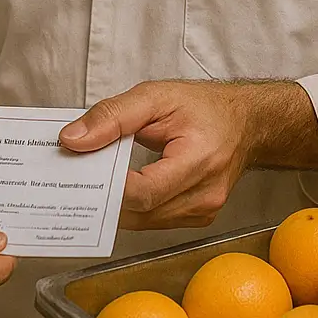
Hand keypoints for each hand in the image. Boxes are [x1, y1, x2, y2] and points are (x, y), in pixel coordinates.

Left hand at [60, 80, 317, 230]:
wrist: (245, 122)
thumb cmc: (203, 106)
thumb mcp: (154, 96)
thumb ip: (112, 116)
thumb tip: (72, 140)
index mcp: (200, 160)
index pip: (144, 191)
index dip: (109, 186)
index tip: (81, 166)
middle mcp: (205, 195)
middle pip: (141, 211)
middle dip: (104, 195)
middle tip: (76, 175)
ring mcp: (204, 211)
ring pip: (144, 221)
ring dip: (116, 203)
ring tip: (94, 179)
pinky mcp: (199, 218)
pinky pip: (154, 220)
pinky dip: (133, 206)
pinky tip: (119, 187)